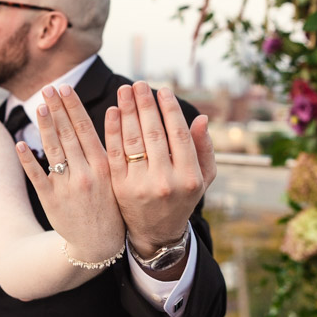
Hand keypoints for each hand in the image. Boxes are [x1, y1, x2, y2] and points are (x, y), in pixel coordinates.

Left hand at [16, 84, 124, 262]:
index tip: (65, 87)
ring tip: (39, 106)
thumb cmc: (109, 208)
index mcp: (104, 167)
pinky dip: (28, 160)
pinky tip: (20, 143)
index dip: (74, 107)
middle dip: (58, 109)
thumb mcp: (116, 180)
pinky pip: (37, 176)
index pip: (87, 130)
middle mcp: (86, 174)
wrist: (97, 246)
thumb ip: (107, 152)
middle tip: (49, 87)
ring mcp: (67, 187)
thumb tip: (109, 117)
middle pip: (69, 135)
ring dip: (45, 127)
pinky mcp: (51, 201)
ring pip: (54, 151)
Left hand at [105, 83, 215, 257]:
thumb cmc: (182, 198)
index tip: (162, 90)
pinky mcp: (120, 188)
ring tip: (124, 91)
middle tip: (138, 84)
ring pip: (133, 140)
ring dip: (127, 112)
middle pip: (153, 134)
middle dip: (145, 105)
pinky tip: (112, 112)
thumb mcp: (203, 179)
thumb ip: (204, 148)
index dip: (169, 110)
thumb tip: (202, 118)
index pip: (178, 135)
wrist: (156, 233)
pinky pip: (115, 153)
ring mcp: (140, 186)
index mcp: (189, 177)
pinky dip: (113, 130)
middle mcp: (165, 181)